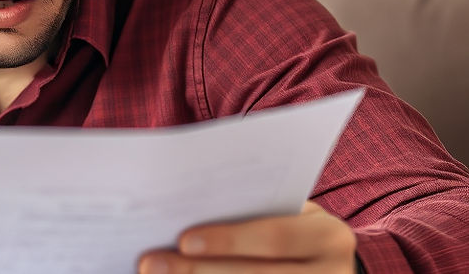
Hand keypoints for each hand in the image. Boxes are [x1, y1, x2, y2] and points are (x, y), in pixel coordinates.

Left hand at [138, 202, 356, 272]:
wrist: (325, 266)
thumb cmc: (289, 230)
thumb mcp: (283, 215)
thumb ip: (248, 211)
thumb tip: (179, 213)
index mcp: (329, 237)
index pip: (275, 238)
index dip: (229, 240)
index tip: (182, 240)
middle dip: (200, 273)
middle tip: (150, 264)